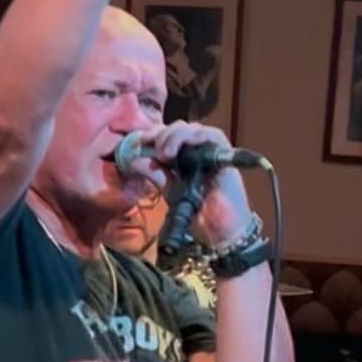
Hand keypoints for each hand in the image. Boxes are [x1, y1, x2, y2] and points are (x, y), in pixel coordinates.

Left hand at [125, 120, 251, 245]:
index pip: (168, 136)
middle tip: (153, 148)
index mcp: (183, 158)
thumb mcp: (171, 194)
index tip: (139, 140)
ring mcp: (212, 152)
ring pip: (194, 129)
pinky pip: (214, 136)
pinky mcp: (226, 156)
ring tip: (166, 153)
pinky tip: (187, 143)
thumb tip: (134, 161)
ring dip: (177, 135)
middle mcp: (197, 151)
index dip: (153, 134)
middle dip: (163, 134)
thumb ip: (157, 176)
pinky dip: (198, 136)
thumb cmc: (199, 214)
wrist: (221, 234)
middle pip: (179, 128)